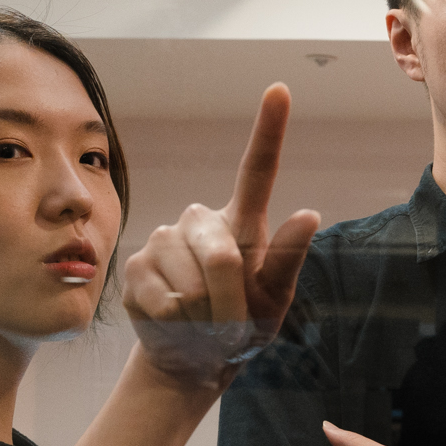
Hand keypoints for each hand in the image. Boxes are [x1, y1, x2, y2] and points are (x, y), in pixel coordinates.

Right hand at [123, 84, 321, 385]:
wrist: (194, 356)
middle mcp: (201, 221)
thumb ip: (288, 258)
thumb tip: (310, 214)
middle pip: (220, 255)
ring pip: (192, 283)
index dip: (268, 129)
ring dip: (205, 315)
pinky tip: (176, 322)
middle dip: (229, 300)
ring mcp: (163, 240)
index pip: (257, 169)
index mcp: (242, 222)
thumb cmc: (243, 324)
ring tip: (203, 320)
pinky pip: (164, 300)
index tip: (280, 89)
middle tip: (230, 321)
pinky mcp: (135, 265)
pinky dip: (178, 324)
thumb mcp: (275, 299)